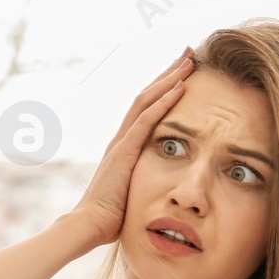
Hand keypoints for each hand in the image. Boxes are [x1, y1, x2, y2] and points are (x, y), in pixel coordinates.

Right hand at [68, 47, 195, 250]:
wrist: (89, 226)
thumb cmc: (111, 218)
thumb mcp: (132, 193)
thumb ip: (143, 182)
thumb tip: (161, 189)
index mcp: (123, 146)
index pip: (146, 108)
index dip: (164, 88)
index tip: (183, 72)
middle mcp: (121, 138)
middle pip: (147, 96)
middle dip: (169, 72)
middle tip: (189, 53)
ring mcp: (121, 143)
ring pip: (147, 100)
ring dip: (169, 79)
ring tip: (189, 61)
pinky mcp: (123, 152)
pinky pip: (146, 120)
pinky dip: (164, 102)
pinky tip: (180, 87)